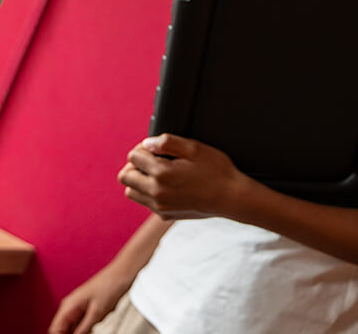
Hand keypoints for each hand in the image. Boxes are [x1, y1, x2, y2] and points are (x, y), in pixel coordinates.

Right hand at [49, 265, 131, 333]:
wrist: (120, 276)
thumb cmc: (109, 287)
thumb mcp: (96, 313)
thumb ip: (83, 329)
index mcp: (68, 306)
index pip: (55, 329)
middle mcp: (70, 307)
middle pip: (63, 329)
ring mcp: (78, 308)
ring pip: (72, 329)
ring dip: (79, 333)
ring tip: (91, 330)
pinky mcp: (86, 310)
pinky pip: (81, 325)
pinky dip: (86, 330)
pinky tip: (94, 329)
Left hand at [118, 134, 247, 219]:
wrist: (232, 198)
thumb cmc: (216, 170)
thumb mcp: (194, 148)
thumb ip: (167, 142)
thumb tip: (147, 144)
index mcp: (161, 173)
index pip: (133, 157)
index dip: (142, 148)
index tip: (155, 148)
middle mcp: (156, 192)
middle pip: (125, 177)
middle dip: (135, 165)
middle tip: (152, 159)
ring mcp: (159, 206)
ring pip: (131, 191)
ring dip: (138, 180)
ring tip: (156, 172)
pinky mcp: (164, 215)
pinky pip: (145, 202)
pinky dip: (149, 192)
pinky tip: (167, 185)